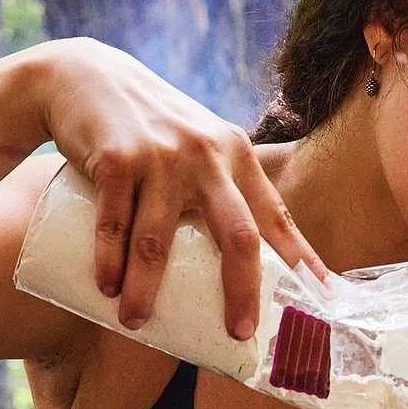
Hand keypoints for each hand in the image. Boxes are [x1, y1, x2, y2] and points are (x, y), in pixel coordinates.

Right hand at [33, 38, 325, 338]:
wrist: (85, 75)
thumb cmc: (152, 130)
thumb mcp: (199, 147)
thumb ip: (221, 189)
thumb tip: (244, 266)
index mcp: (236, 155)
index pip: (276, 218)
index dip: (300, 261)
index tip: (322, 299)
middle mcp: (206, 154)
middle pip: (236, 234)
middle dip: (241, 290)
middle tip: (238, 333)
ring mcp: (160, 155)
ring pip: (159, 239)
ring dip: (147, 288)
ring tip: (135, 322)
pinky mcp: (115, 157)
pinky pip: (113, 221)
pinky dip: (108, 260)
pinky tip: (106, 287)